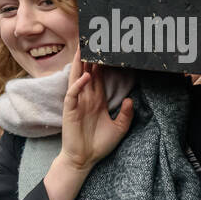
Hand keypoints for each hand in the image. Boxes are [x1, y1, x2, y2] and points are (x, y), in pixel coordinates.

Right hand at [59, 51, 133, 173]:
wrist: (84, 159)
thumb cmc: (99, 144)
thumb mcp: (119, 128)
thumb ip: (126, 114)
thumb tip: (130, 99)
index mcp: (98, 101)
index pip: (99, 78)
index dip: (102, 65)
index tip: (106, 50)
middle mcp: (87, 99)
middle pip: (87, 73)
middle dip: (89, 58)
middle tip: (92, 40)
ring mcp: (77, 103)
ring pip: (77, 79)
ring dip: (79, 65)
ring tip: (82, 49)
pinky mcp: (70, 110)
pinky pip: (72, 94)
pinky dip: (78, 85)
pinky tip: (84, 77)